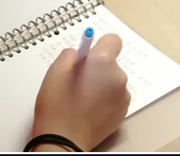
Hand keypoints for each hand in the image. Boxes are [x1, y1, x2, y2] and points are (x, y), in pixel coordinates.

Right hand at [32, 34, 129, 151]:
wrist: (64, 140)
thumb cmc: (57, 104)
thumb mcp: (56, 69)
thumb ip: (71, 54)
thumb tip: (81, 54)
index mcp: (103, 62)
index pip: (113, 40)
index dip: (100, 46)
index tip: (89, 56)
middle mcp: (118, 77)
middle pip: (111, 62)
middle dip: (97, 67)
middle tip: (79, 80)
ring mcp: (123, 96)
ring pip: (112, 80)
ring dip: (102, 84)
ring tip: (83, 97)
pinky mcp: (123, 113)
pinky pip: (115, 96)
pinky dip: (105, 99)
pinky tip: (89, 108)